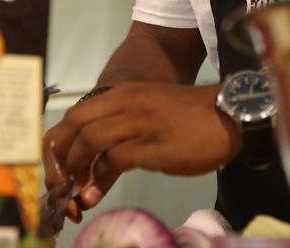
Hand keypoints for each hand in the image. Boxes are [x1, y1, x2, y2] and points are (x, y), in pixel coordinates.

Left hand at [42, 83, 239, 222]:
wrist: (229, 115)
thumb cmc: (190, 119)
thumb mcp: (149, 115)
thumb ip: (122, 133)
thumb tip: (96, 167)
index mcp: (122, 95)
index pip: (75, 115)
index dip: (60, 143)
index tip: (60, 169)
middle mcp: (124, 103)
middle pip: (74, 125)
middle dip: (61, 157)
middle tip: (64, 183)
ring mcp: (137, 122)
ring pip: (88, 141)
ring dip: (76, 170)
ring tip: (77, 193)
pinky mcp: (150, 144)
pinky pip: (112, 160)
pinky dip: (98, 180)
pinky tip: (95, 195)